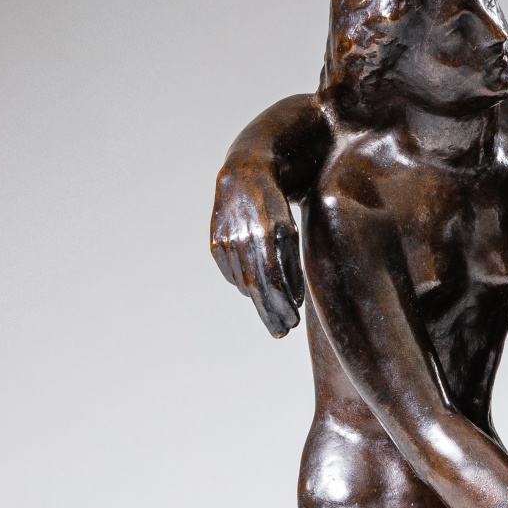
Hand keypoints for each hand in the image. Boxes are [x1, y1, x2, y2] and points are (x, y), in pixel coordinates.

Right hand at [210, 166, 304, 337]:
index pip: (272, 282)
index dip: (281, 306)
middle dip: (270, 313)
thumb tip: (292, 300)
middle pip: (255, 288)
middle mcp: (241, 240)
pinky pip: (231, 274)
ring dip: (259, 300)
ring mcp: (224, 243)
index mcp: (264, 235)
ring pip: (242, 284)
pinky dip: (244, 284)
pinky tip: (255, 288)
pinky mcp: (215, 244)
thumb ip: (290, 264)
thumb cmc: (276, 205)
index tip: (291, 324)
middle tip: (282, 331)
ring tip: (274, 312)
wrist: (245, 175)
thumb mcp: (290, 230)